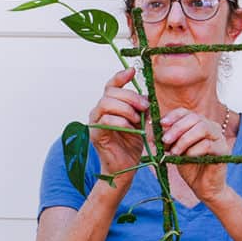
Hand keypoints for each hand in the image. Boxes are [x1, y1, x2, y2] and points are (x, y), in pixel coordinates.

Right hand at [88, 67, 148, 186]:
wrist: (126, 168)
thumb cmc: (132, 146)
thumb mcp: (142, 123)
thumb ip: (142, 109)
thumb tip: (146, 95)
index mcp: (110, 106)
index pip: (111, 85)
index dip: (121, 76)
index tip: (133, 72)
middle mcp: (99, 111)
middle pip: (111, 92)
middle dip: (130, 96)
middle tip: (144, 106)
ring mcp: (95, 122)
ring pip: (106, 103)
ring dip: (125, 109)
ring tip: (137, 120)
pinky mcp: (95, 134)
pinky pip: (105, 120)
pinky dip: (121, 121)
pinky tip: (130, 128)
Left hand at [160, 107, 230, 202]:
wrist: (204, 187)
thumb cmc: (191, 168)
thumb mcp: (175, 151)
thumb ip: (169, 140)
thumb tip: (156, 130)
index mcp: (199, 123)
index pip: (185, 112)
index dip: (173, 116)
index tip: (161, 124)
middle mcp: (211, 127)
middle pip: (194, 118)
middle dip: (176, 128)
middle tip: (165, 140)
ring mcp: (219, 138)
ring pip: (202, 128)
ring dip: (184, 140)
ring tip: (174, 152)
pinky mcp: (223, 150)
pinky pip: (207, 145)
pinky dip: (194, 150)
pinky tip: (187, 158)